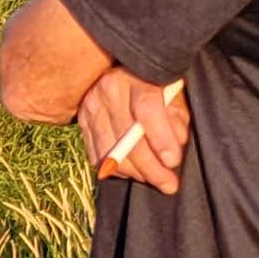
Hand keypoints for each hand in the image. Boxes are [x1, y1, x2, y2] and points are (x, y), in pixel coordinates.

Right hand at [78, 69, 186, 192]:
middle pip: (126, 137)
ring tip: (152, 179)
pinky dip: (115, 169)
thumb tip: (172, 149)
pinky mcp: (81, 122)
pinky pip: (95, 155)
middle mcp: (108, 90)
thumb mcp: (172, 95)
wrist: (121, 73)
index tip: (172, 161)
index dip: (160, 138)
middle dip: (150, 167)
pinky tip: (132, 171)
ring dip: (133, 172)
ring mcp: (91, 106)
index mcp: (136, 77)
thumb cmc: (154, 86)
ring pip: (109, 151)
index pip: (146, 110)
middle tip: (169, 184)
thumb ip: (176, 120)